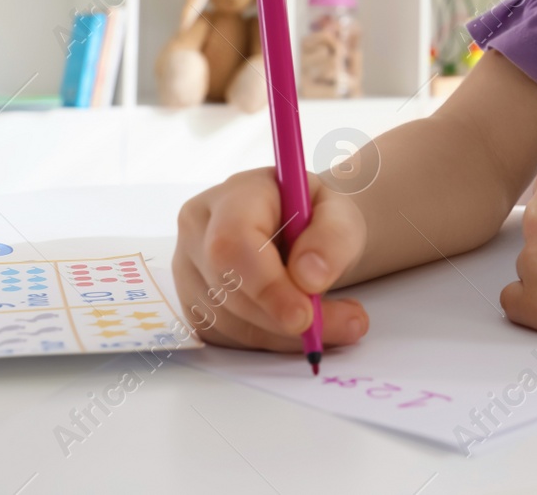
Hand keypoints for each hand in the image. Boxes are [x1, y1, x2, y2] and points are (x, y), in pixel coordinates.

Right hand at [173, 166, 369, 350]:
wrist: (304, 230)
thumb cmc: (316, 216)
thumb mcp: (341, 214)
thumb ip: (333, 237)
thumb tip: (309, 278)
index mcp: (231, 196)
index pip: (232, 243)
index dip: (266, 286)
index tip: (305, 316)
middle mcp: (198, 231)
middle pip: (228, 288)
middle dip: (284, 318)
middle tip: (346, 323)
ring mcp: (189, 270)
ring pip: (229, 322)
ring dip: (286, 334)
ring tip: (339, 320)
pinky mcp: (196, 306)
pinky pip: (229, 338)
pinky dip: (273, 340)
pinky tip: (301, 324)